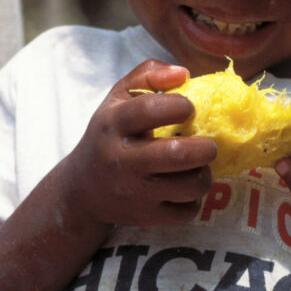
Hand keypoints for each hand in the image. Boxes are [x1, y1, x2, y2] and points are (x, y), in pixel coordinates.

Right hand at [59, 60, 216, 232]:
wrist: (83, 191)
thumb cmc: (110, 135)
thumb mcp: (117, 99)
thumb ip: (147, 76)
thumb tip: (183, 73)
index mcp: (112, 124)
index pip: (148, 110)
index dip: (178, 106)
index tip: (189, 109)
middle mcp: (120, 160)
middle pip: (177, 155)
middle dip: (205, 148)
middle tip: (208, 144)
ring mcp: (133, 193)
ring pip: (188, 187)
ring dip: (205, 175)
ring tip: (201, 166)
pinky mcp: (145, 218)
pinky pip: (186, 212)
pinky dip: (195, 200)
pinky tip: (187, 188)